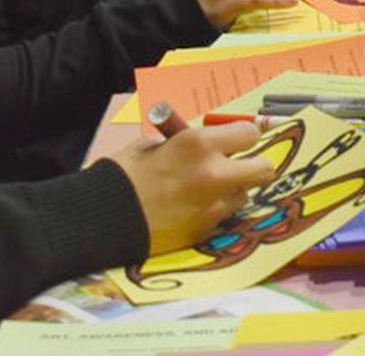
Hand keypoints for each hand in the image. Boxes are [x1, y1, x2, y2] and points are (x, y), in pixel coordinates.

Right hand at [108, 123, 276, 254]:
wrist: (100, 219)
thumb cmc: (123, 176)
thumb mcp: (154, 145)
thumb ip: (188, 143)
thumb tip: (210, 142)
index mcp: (199, 144)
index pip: (250, 134)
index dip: (243, 137)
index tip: (238, 141)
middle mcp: (214, 173)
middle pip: (263, 168)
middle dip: (253, 166)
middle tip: (239, 167)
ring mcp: (212, 205)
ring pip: (243, 195)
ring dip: (231, 192)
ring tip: (205, 191)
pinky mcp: (205, 230)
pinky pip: (222, 216)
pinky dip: (213, 212)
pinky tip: (190, 210)